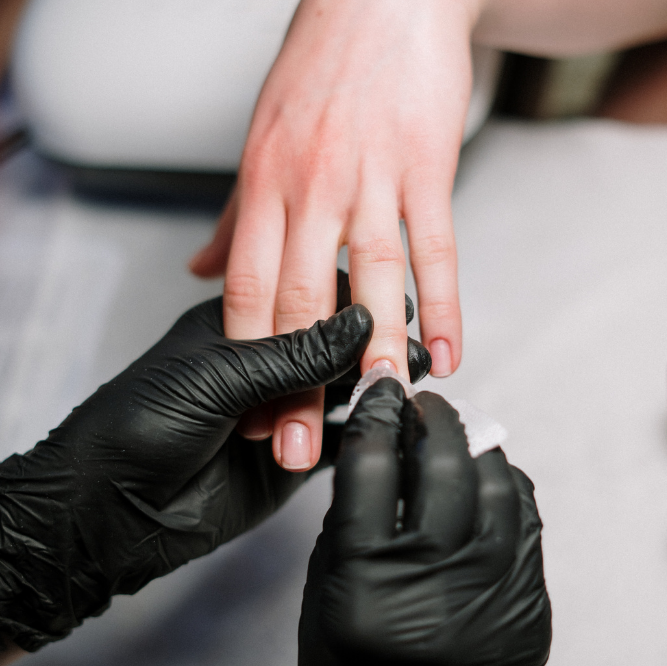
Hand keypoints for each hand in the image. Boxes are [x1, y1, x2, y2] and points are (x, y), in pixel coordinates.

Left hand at [0, 298, 373, 651]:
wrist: (107, 513)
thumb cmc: (142, 423)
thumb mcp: (217, 378)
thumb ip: (292, 354)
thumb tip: (360, 323)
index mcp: (243, 324)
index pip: (310, 300)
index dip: (354, 305)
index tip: (394, 310)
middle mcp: (268, 365)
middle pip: (334, 348)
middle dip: (373, 349)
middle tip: (412, 355)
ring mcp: (282, 413)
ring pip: (342, 393)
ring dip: (374, 390)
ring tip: (408, 387)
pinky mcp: (291, 460)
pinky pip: (339, 443)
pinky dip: (364, 436)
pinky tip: (392, 427)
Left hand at [190, 0, 478, 473]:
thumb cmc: (321, 73)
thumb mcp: (259, 142)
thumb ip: (232, 219)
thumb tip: (198, 270)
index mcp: (265, 186)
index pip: (249, 291)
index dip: (246, 361)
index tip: (249, 414)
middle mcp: (311, 187)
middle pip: (300, 302)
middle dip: (296, 382)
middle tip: (294, 446)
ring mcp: (371, 178)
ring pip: (369, 279)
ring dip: (374, 351)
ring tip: (376, 408)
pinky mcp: (426, 168)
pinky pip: (436, 245)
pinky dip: (446, 302)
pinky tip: (448, 350)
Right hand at [299, 378, 551, 665]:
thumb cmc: (355, 659)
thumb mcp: (329, 582)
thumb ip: (354, 511)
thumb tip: (384, 442)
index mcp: (368, 582)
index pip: (372, 464)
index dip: (376, 412)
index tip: (380, 390)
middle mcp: (436, 585)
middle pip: (443, 464)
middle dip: (431, 418)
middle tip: (421, 404)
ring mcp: (491, 596)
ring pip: (496, 482)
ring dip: (472, 445)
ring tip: (453, 436)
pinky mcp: (528, 605)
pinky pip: (525, 516)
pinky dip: (502, 483)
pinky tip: (482, 477)